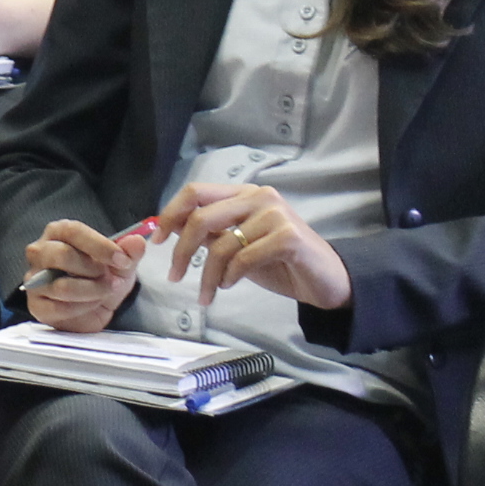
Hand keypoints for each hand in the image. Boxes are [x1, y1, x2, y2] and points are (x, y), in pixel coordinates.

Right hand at [21, 218, 150, 332]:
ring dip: (92, 292)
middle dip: (93, 270)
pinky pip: (59, 308)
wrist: (94, 308)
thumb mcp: (121, 263)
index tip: (122, 260)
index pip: (72, 231)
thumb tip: (137, 241)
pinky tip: (90, 305)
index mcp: (58, 233)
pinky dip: (83, 308)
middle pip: (61, 255)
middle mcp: (40, 252)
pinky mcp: (36, 305)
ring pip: (62, 286)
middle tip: (110, 278)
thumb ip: (129, 252)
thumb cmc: (101, 277)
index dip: (100, 245)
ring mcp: (34, 279)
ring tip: (104, 291)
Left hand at [158, 182, 352, 310]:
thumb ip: (212, 233)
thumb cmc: (281, 262)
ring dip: (207, 275)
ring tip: (207, 293)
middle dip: (181, 250)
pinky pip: (243, 258)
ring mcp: (276, 214)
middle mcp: (260, 197)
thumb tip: (173, 228)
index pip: (195, 192)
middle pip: (201, 217)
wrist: (327, 280)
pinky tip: (230, 286)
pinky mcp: (288, 236)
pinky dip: (230, 276)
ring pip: (221, 244)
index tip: (157, 241)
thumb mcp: (238, 245)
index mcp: (244, 194)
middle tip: (174, 276)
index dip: (170, 214)